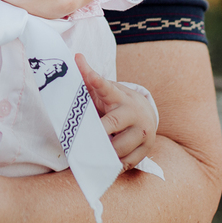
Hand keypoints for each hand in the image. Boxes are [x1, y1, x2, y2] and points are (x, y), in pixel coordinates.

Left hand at [76, 53, 157, 171]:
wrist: (145, 114)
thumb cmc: (116, 102)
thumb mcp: (105, 90)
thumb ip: (89, 77)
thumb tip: (76, 57)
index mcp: (119, 96)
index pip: (107, 87)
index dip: (97, 81)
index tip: (89, 75)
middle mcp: (133, 113)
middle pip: (111, 124)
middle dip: (96, 132)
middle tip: (79, 139)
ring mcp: (142, 132)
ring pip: (118, 147)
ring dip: (102, 152)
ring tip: (89, 153)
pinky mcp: (145, 149)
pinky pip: (126, 162)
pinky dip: (113, 165)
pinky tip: (103, 164)